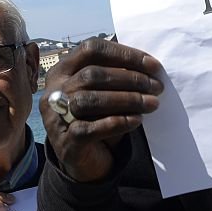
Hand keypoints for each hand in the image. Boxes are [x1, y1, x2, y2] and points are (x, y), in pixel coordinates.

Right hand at [41, 38, 163, 182]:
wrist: (84, 161)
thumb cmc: (97, 119)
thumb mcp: (104, 93)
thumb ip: (117, 76)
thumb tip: (149, 66)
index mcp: (62, 70)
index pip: (91, 49)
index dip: (123, 54)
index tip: (153, 65)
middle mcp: (54, 90)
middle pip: (91, 74)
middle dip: (130, 78)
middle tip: (157, 87)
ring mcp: (56, 116)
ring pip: (89, 100)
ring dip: (127, 100)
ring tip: (152, 103)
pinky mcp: (65, 142)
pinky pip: (91, 128)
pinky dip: (118, 122)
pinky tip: (136, 120)